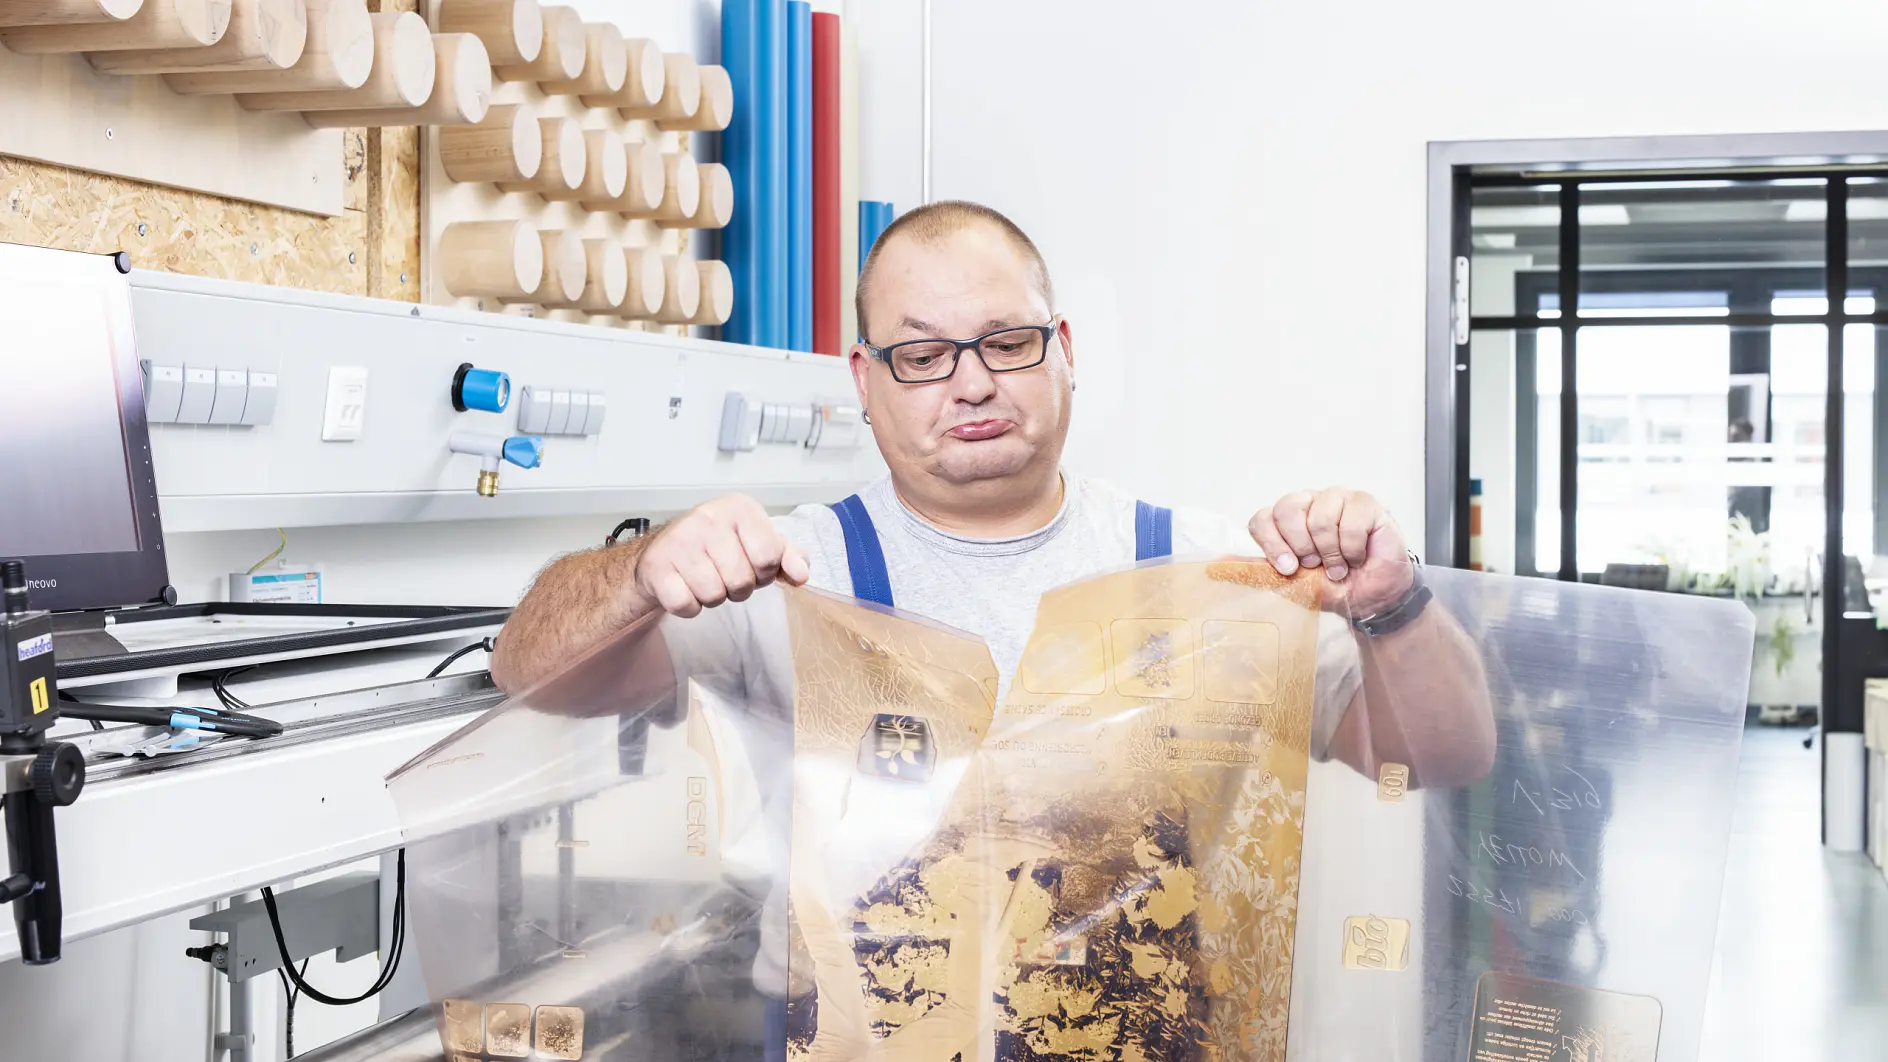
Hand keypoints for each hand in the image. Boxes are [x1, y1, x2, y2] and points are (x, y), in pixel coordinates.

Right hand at [632, 494, 809, 617]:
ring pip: (714, 595)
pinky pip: (686, 605)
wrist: (665, 552)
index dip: (764, 572)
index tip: (752, 565)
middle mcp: (708, 517)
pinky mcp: (657, 566)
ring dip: (713, 597)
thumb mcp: (759, 543)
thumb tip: (802, 574)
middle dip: (738, 588)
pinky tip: (685, 587)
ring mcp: (679, 540)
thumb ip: (788, 556)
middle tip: (724, 574)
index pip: (769, 556)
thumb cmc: (720, 548)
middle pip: (742, 580)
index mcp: (739, 508)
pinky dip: (689, 606)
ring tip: (704, 579)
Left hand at [1248, 488, 1413, 616]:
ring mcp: (1337, 498)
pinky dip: (1352, 549)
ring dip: (1331, 552)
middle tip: (1314, 565)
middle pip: (1286, 509)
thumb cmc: (1333, 587)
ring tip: (1339, 567)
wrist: (1372, 598)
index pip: (1263, 519)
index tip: (1287, 568)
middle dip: (1300, 545)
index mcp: (1286, 521)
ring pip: (1320, 516)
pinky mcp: (1365, 502)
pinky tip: (1357, 558)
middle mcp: (1309, 503)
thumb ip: (1257, 571)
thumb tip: (1216, 568)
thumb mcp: (1290, 585)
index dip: (1272, 544)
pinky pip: (1351, 520)